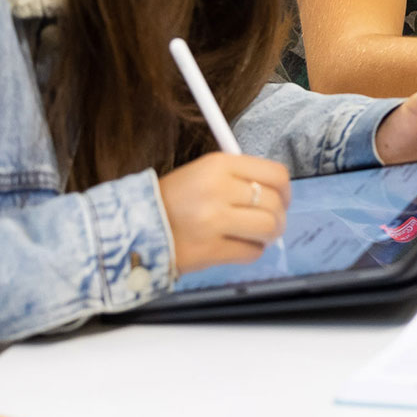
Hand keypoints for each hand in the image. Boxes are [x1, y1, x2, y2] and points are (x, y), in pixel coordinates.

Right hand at [159, 152, 292, 274]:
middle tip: (268, 224)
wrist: (131, 229)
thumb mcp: (202, 174)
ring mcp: (214, 220)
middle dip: (278, 217)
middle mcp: (218, 189)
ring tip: (257, 237)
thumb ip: (238, 178)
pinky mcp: (210, 249)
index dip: (286, 191)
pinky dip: (251, 252)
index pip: (275, 174)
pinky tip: (237, 247)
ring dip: (268, 236)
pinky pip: (251, 252)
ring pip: (269, 227)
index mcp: (219, 165)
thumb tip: (277, 193)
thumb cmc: (170, 202)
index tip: (282, 200)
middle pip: (275, 203)